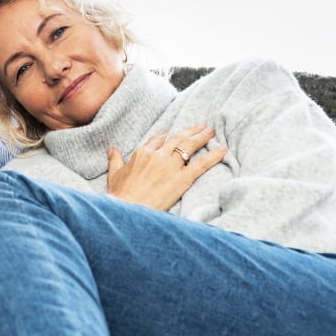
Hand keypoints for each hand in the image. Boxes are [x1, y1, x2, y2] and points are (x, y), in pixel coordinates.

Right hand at [107, 123, 226, 210]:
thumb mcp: (114, 174)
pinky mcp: (182, 179)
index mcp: (142, 153)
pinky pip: (201, 164)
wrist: (128, 209)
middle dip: (190, 131)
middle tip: (202, 126)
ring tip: (211, 131)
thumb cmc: (120, 195)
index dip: (168, 135)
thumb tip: (112, 149)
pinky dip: (213, 156)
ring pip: (188, 145)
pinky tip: (223, 149)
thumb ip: (115, 160)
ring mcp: (170, 166)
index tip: (175, 133)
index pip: (158, 139)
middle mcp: (157, 156)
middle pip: (177, 138)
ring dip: (201, 137)